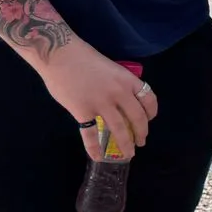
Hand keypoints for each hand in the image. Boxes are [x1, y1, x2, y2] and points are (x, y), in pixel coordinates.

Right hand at [37, 38, 158, 157]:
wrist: (60, 54)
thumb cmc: (83, 57)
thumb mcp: (111, 67)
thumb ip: (118, 84)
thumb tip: (122, 100)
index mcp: (127, 80)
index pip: (149, 99)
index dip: (151, 112)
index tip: (150, 120)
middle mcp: (119, 93)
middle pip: (137, 118)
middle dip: (141, 133)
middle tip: (141, 142)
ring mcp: (101, 104)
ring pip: (119, 129)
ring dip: (126, 144)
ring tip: (129, 153)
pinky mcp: (82, 112)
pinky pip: (90, 135)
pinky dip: (94, 148)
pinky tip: (98, 157)